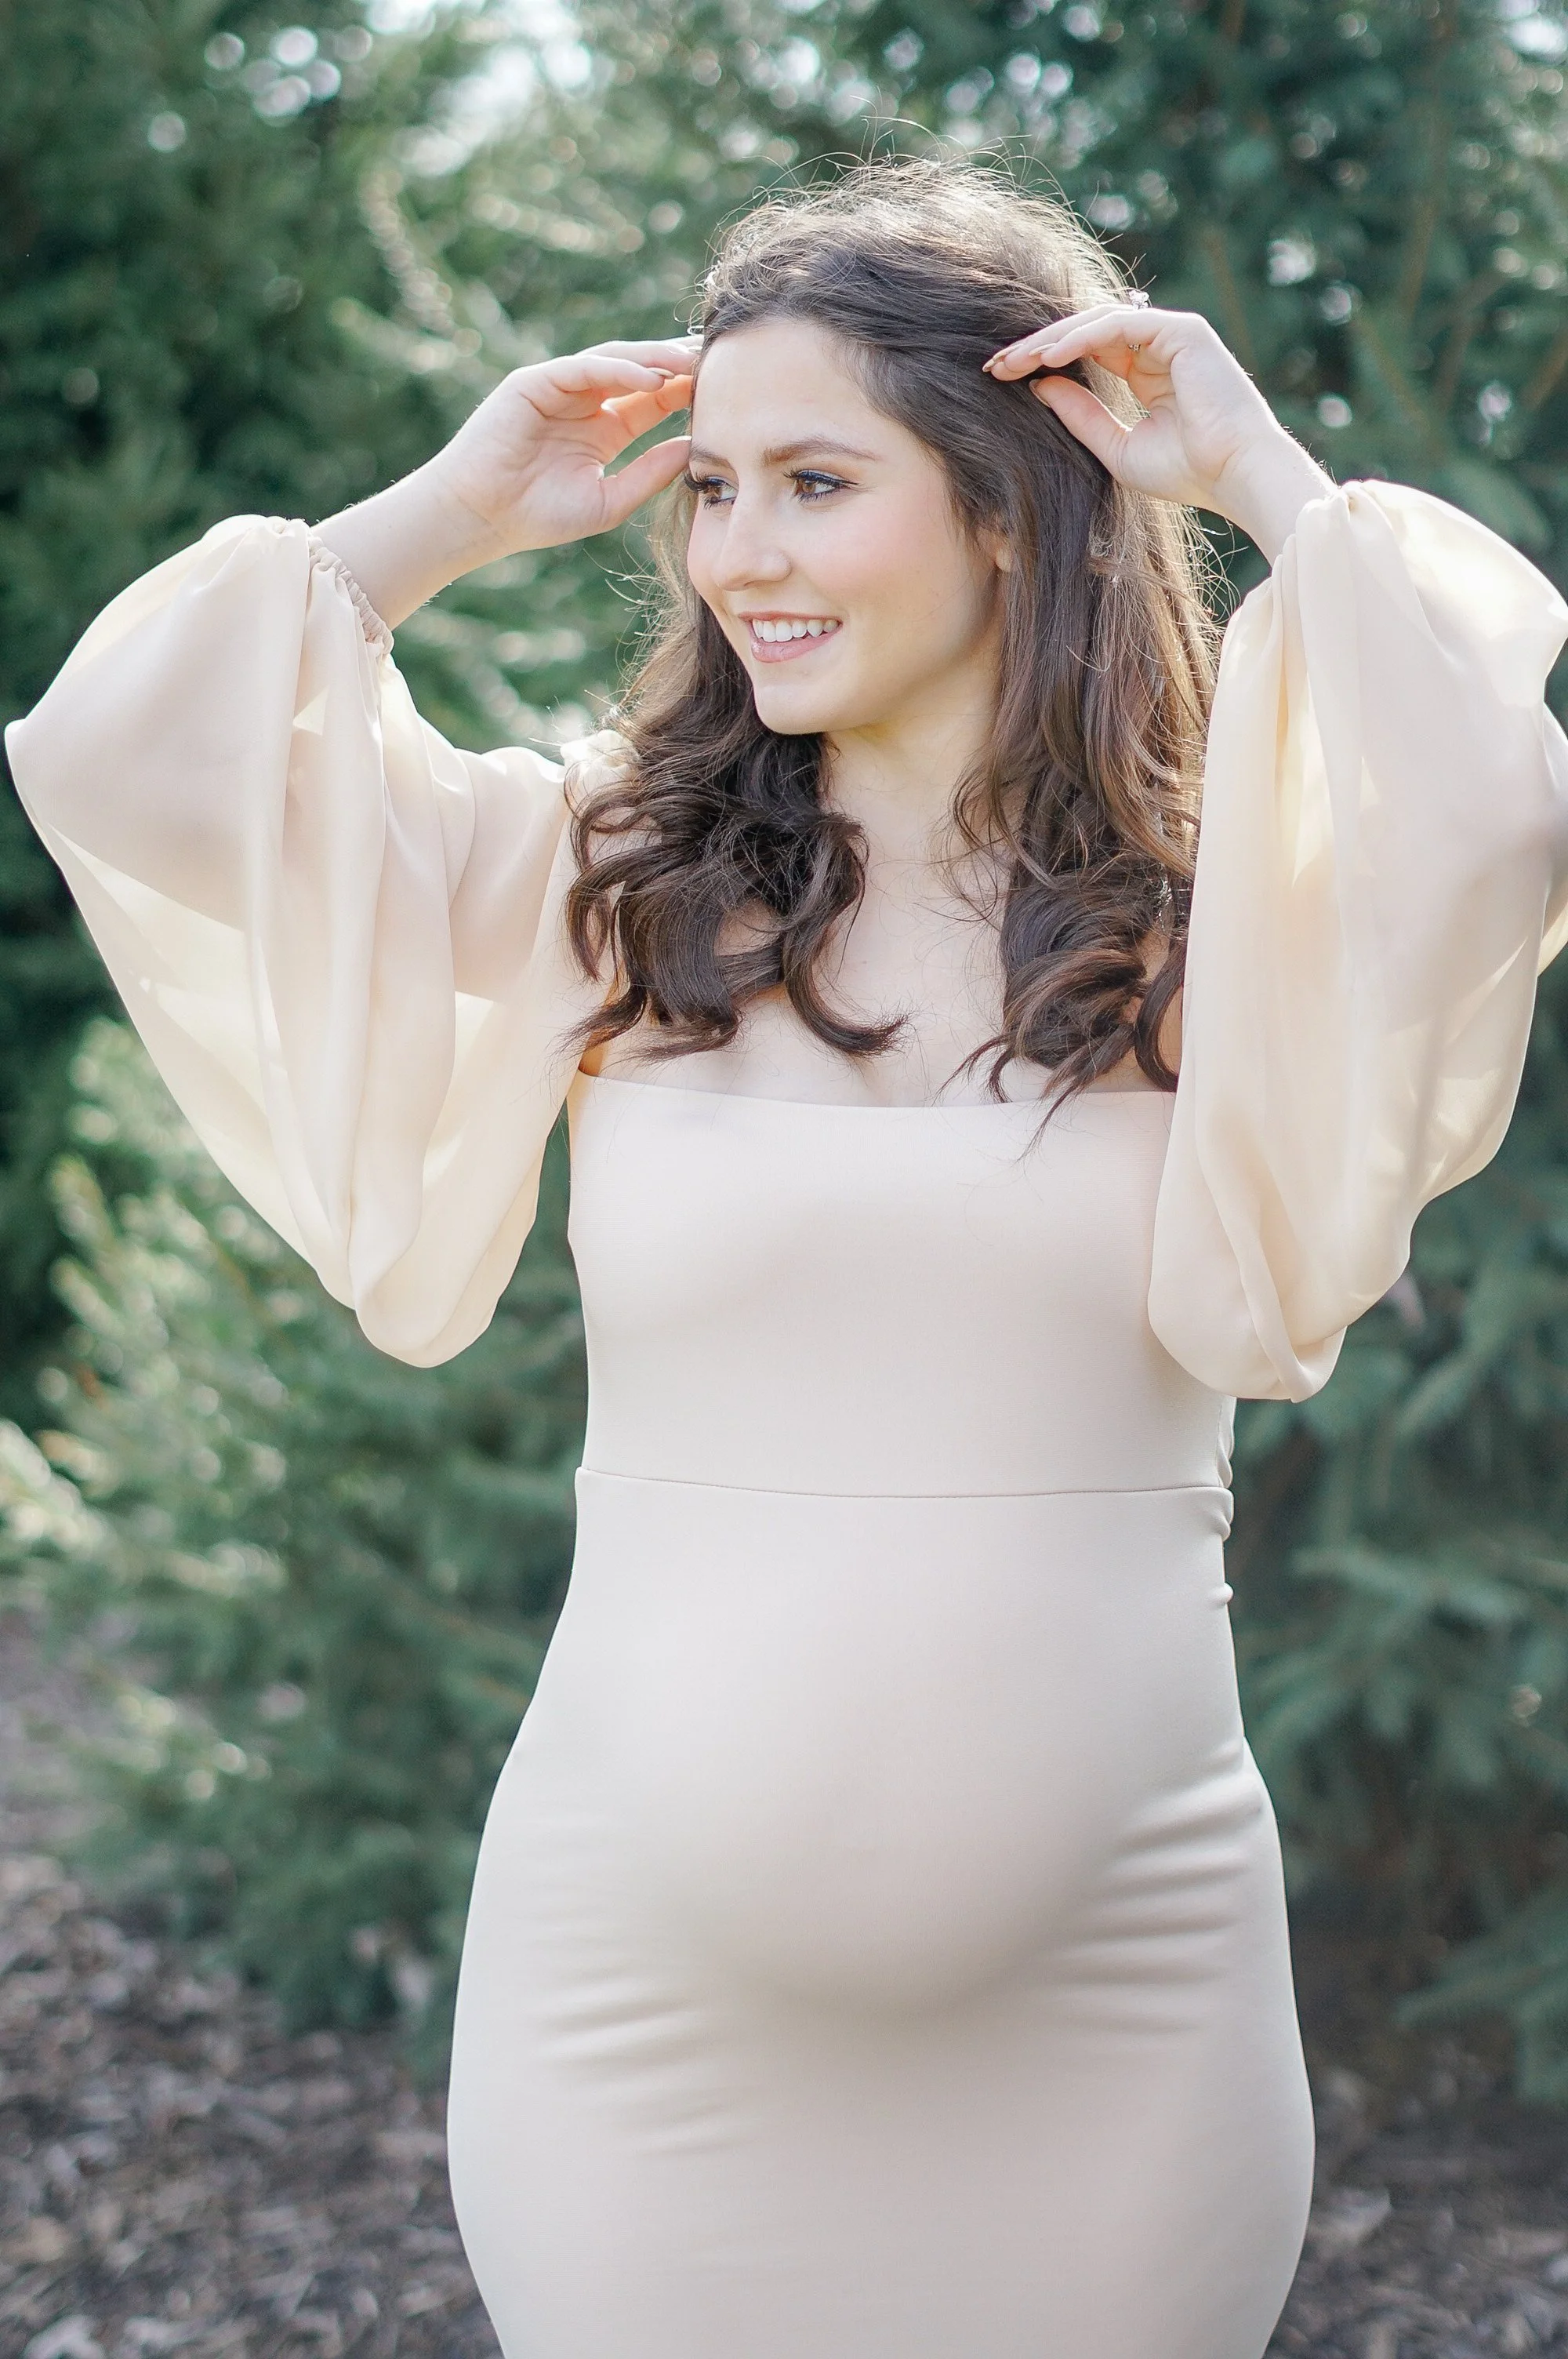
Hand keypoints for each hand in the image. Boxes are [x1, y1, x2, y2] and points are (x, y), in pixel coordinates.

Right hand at [430, 338, 697, 558]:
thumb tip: (694, 450)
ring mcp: (558, 387)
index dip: (686, 391)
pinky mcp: (534, 382)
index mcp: (602, 428)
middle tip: (717, 358)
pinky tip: (649, 376)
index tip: (724, 389)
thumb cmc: (538, 517)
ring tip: (690, 363)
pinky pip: (583, 367)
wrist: (481, 519)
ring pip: (615, 360)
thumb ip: (649, 473)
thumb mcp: (609, 501)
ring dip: (653, 358)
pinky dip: (618, 369)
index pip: (651, 399)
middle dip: (676, 363)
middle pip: (639, 370)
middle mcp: (583, 401)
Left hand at [984, 304, 1330, 560]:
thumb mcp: (1117, 448)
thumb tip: (1038, 386)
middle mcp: (1159, 348)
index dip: (1043, 361)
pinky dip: (1082, 338)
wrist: (1236, 477)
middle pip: (1085, 332)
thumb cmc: (1188, 473)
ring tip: (1014, 361)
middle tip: (995, 365)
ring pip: (1098, 321)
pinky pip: (1120, 325)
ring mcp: (1173, 334)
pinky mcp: (1183, 331)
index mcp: (1147, 373)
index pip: (1085, 353)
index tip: (1001, 378)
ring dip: (1052, 339)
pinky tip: (1049, 356)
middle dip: (1038, 347)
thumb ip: (1080, 416)